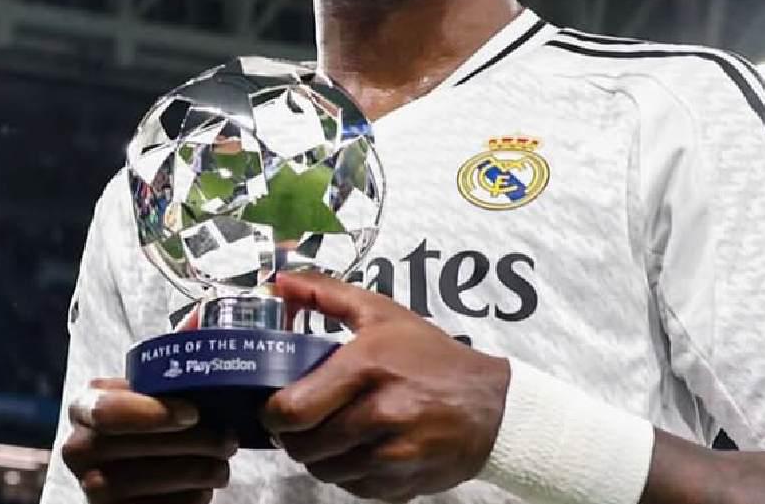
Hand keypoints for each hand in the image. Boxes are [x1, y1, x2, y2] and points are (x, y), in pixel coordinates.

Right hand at [61, 378, 237, 503]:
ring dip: (193, 472)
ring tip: (223, 464)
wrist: (141, 477)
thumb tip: (202, 316)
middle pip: (127, 447)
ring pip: (140, 483)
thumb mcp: (155, 392)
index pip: (106, 410)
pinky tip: (204, 490)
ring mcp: (89, 488)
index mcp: (86, 406)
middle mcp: (77, 447)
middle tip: (227, 439)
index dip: (150, 414)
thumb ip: (172, 361)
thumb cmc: (156, 424)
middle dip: (186, 444)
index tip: (194, 413)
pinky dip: (184, 501)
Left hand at [261, 274, 510, 502]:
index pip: (294, 410)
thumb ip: (324, 294)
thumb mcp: (382, 313)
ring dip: (318, 456)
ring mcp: (393, 455)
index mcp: (368, 366)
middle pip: (304, 446)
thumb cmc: (433, 356)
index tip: (273, 406)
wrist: (492, 406)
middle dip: (292, 436)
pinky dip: (347, 472)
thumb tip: (280, 281)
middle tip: (300, 421)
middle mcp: (381, 413)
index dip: (272, 413)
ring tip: (330, 432)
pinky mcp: (402, 484)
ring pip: (324, 471)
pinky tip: (359, 448)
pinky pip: (352, 487)